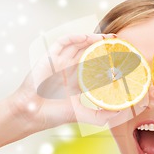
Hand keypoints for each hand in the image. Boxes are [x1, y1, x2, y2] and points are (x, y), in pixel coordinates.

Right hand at [6, 33, 121, 132]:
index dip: (109, 60)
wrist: (30, 114)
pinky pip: (63, 42)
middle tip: (119, 42)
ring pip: (78, 45)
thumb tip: (122, 112)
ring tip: (106, 38)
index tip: (124, 58)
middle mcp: (70, 70)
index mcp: (78, 81)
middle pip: (89, 52)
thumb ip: (102, 115)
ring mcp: (60, 62)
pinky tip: (87, 37)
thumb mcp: (82, 115)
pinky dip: (75, 37)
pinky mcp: (50, 58)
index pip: (96, 66)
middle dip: (103, 46)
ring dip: (92, 39)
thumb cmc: (53, 115)